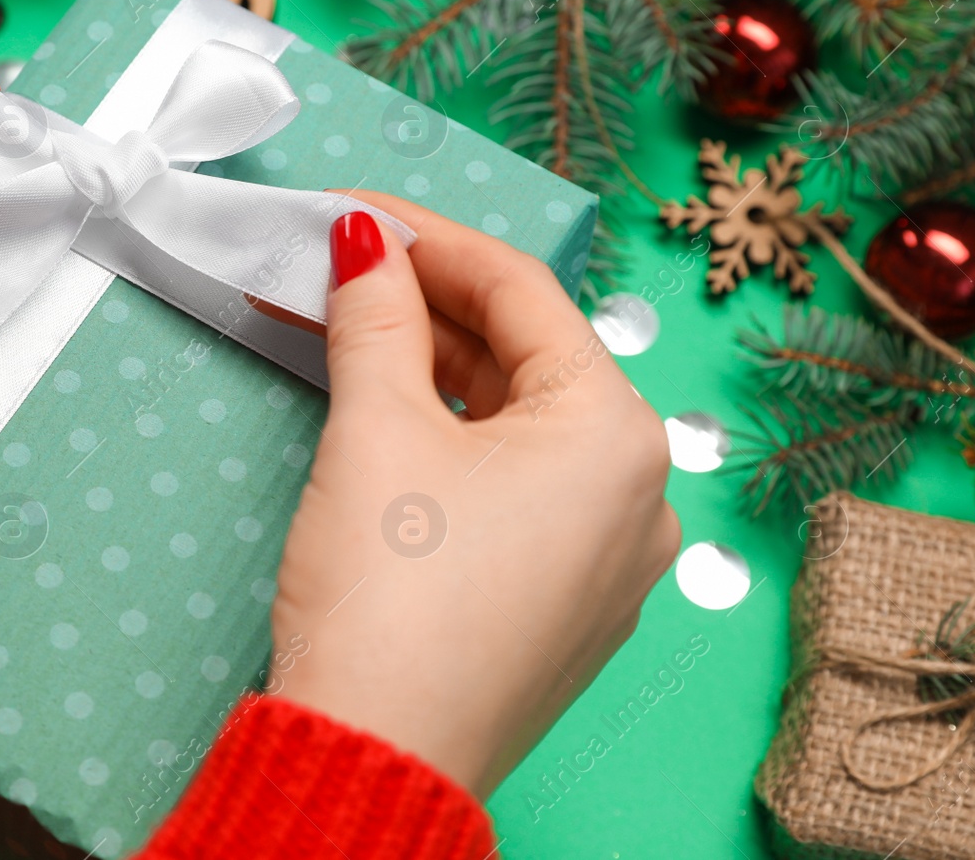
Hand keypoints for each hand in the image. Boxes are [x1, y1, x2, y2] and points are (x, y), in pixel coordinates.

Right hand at [271, 192, 678, 796]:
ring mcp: (603, 557)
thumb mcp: (376, 433)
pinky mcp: (558, 602)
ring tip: (347, 325)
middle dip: (424, 305)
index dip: (429, 238)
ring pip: (515, 424)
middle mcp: (636, 493)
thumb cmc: (391, 602)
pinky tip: (386, 408)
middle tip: (339, 264)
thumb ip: (376, 319)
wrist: (374, 763)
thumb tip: (364, 242)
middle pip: (523, 357)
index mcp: (617, 436)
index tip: (357, 212)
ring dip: (430, 370)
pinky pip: (512, 486)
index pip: (522, 292)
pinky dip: (449, 439)